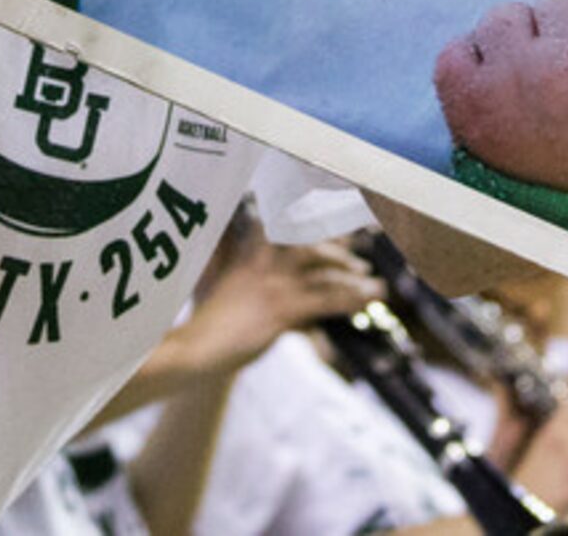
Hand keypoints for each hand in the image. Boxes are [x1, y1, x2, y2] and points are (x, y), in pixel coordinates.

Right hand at [177, 219, 381, 375]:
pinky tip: (366, 300)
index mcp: (247, 253)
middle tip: (361, 254)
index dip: (311, 218)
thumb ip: (239, 262)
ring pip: (322, 269)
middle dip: (338, 246)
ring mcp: (272, 285)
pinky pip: (324, 301)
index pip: (284, 224)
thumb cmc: (206, 320)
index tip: (334, 219)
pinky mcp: (280, 311)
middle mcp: (262, 262)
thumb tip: (255, 249)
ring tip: (375, 286)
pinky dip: (349, 298)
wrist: (192, 350)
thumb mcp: (220, 282)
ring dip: (352, 274)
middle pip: (308, 241)